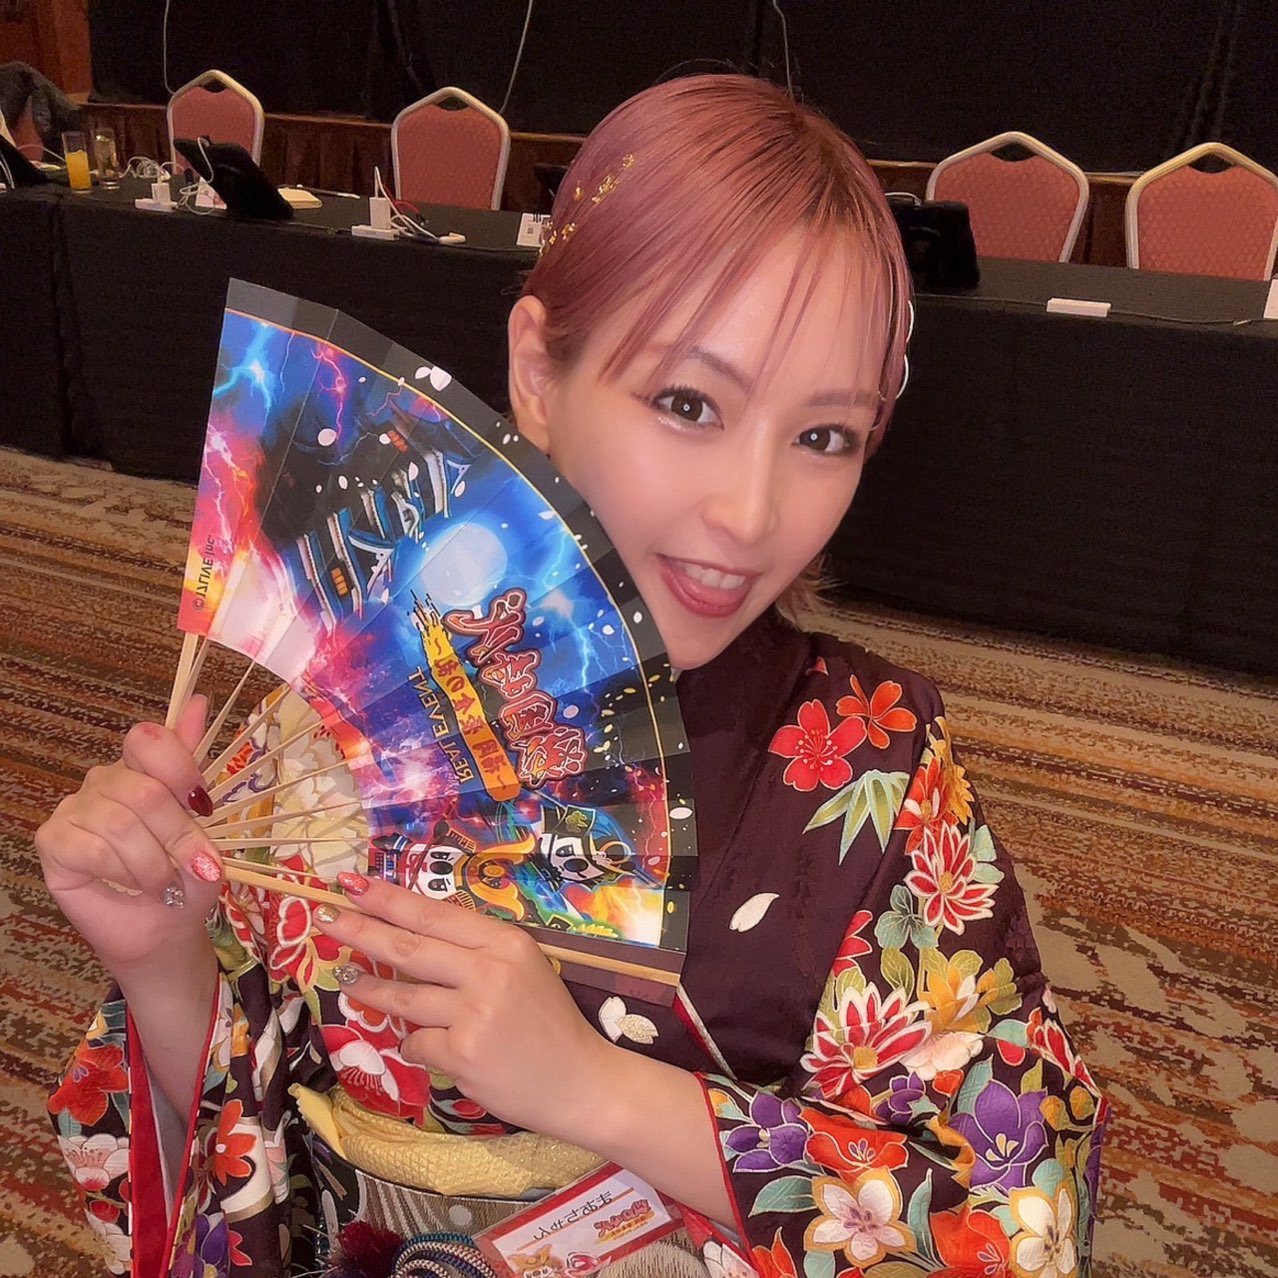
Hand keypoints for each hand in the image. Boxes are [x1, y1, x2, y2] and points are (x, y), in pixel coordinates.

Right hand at [35, 695, 224, 975]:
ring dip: (152, 862)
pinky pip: (91, 846)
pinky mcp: (53, 840)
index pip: (149, 739)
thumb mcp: (207, 825)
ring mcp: (76, 808)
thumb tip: (200, 699)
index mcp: (144, 768)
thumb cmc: (185, 877)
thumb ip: (195, 765)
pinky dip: (121, 871)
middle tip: (197, 867)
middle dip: (178, 835)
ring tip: (164, 884)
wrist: (163, 928)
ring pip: (120, 822)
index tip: (202, 805)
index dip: (179, 769)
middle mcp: (107, 780)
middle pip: (143, 789)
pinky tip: (128, 884)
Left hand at [314, 875, 613, 1138]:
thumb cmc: (550, 1024)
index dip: (389, 899)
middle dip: (362, 930)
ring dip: (369, 987)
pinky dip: (415, 1043)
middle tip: (327, 918)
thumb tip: (415, 935)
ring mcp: (475, 1012)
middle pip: (410, 947)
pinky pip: (417, 1041)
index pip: (434, 915)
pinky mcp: (462, 1052)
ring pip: (404, 996)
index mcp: (507, 942)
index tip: (353, 885)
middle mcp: (490, 970)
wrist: (581, 1081)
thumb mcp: (524, 971)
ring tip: (345, 977)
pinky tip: (425, 1044)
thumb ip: (476, 953)